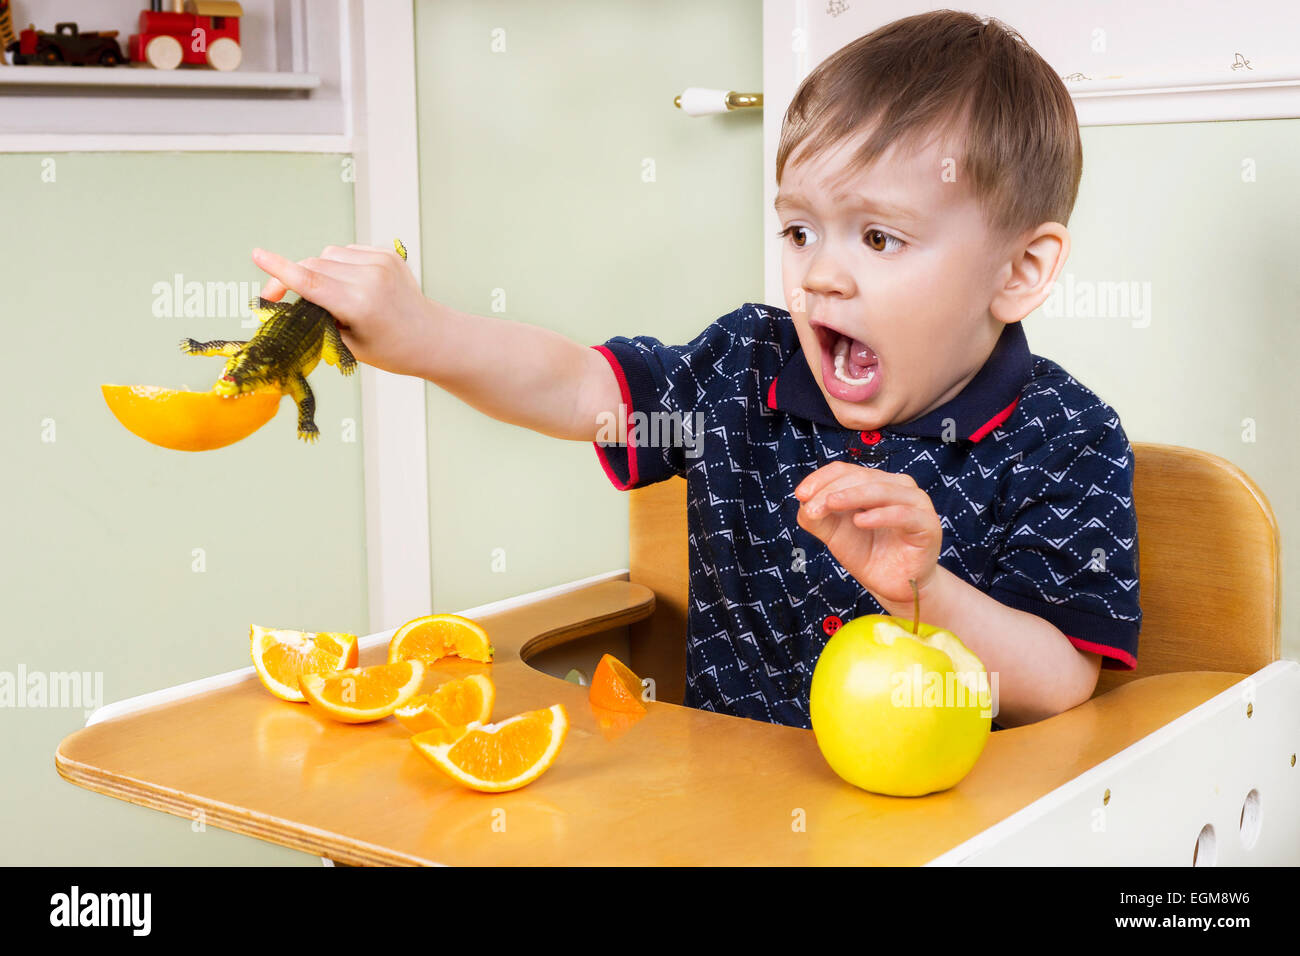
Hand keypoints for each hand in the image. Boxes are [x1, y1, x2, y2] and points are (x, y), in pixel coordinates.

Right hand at [251, 242, 432, 377]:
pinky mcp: (387, 254)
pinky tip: (351, 285)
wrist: (432, 338)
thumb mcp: (349, 345)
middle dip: (293, 278)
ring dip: (319, 271)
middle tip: (279, 299)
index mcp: (360, 305)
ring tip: (333, 297)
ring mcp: (381, 262)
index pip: (310, 281)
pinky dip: (339, 265)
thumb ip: (318, 320)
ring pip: (327, 255)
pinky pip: (347, 252)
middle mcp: (371, 278)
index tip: (257, 255)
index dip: (279, 270)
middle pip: (313, 266)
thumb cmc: (391, 350)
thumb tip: (292, 301)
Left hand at [793, 461, 942, 605]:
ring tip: (830, 505)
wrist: (892, 585)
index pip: (845, 470)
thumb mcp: (834, 533)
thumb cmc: (867, 553)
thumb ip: (817, 516)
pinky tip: (860, 521)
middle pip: (861, 477)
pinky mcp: (927, 525)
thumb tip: (804, 503)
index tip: (800, 495)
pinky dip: (880, 515)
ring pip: (882, 490)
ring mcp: (915, 503)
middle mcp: (897, 486)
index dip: (821, 478)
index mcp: (875, 482)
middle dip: (831, 490)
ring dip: (853, 495)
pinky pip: (904, 514)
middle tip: (811, 508)